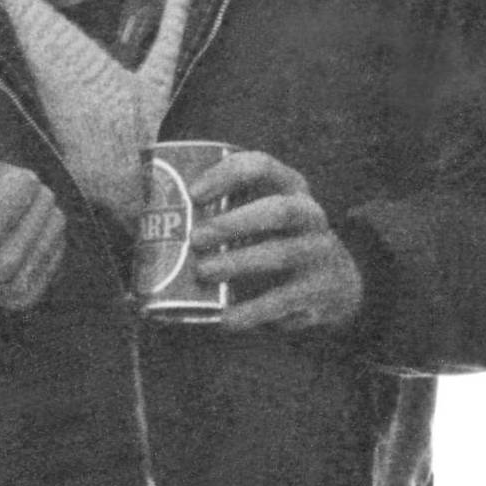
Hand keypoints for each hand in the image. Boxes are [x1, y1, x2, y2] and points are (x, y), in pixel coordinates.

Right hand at [0, 159, 66, 316]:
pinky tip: (12, 239)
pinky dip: (41, 235)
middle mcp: (2, 264)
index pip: (25, 182)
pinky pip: (57, 247)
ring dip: (32, 213)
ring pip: (56, 221)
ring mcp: (15, 285)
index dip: (2, 174)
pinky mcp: (25, 297)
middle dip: (19, 191)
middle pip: (44, 198)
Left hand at [185, 149, 363, 332]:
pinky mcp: (319, 291)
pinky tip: (225, 319)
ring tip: (204, 272)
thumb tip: (148, 214)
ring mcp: (319, 252)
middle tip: (196, 238)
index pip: (262, 166)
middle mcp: (310, 214)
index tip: (193, 193)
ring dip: (239, 262)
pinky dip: (252, 311)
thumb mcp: (262, 215)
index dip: (227, 175)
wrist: (337, 283)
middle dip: (234, 223)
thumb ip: (223, 208)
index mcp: (290, 187)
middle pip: (279, 210)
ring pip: (282, 254)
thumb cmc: (277, 240)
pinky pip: (283, 301)